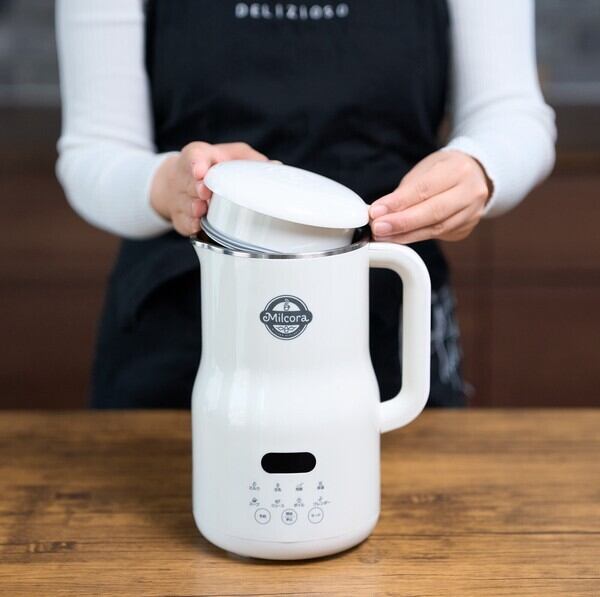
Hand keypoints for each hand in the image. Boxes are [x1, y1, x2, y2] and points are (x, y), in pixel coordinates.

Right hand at [150, 141, 267, 235]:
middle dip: (197, 188)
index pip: (194, 156)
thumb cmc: (215, 167)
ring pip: (185, 204)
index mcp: (200, 156)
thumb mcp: (234, 155)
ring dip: (194, 209)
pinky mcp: (180, 217)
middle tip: (204, 192)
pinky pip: (183, 223)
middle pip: (190, 183)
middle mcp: (187, 177)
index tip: (200, 171)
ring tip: (201, 210)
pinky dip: (191, 225)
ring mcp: (181, 198)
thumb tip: (276, 167)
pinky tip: (197, 225)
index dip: (197, 163)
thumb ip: (251, 160)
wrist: (181, 181)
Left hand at [369, 150, 491, 242]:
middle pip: (433, 212)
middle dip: (402, 223)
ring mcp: (471, 213)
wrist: (475, 176)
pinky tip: (399, 238)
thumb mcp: (425, 170)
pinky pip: (437, 235)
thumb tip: (380, 211)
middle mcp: (470, 192)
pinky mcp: (465, 229)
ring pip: (436, 229)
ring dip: (405, 235)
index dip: (398, 203)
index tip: (376, 211)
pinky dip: (415, 237)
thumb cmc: (445, 170)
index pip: (425, 189)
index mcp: (459, 170)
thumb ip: (405, 191)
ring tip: (383, 236)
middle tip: (378, 228)